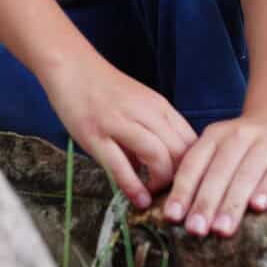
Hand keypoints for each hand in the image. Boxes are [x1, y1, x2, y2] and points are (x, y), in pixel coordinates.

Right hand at [44, 58, 196, 208]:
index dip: (194, 167)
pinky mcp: (96, 135)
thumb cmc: (104, 89)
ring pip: (157, 156)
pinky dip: (134, 186)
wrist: (72, 67)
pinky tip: (138, 199)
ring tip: (154, 195)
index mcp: (160, 106)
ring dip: (160, 183)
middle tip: (171, 195)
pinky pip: (121, 165)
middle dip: (181, 179)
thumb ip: (150, 134)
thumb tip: (156, 169)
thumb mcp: (138, 106)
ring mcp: (120, 122)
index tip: (186, 183)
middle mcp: (145, 112)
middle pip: (180, 150)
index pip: (191, 141)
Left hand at [162, 114, 266, 236]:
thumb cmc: (243, 147)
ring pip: (247, 173)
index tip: (172, 217)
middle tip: (196, 230)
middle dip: (206, 203)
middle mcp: (239, 134)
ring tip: (222, 229)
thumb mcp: (218, 150)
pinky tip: (258, 206)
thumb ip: (201, 175)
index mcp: (214, 135)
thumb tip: (178, 214)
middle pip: (219, 171)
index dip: (182, 190)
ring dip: (233, 202)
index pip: (194, 164)